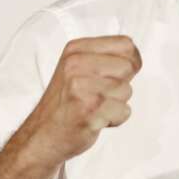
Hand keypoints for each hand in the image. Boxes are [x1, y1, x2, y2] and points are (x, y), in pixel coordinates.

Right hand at [22, 36, 141, 166]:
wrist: (42, 135)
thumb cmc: (66, 103)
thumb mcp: (76, 68)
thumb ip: (104, 58)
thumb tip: (135, 55)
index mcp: (75, 50)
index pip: (125, 44)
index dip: (131, 61)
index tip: (119, 74)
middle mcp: (76, 65)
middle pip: (129, 67)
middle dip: (122, 84)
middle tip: (101, 94)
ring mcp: (81, 87)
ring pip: (127, 90)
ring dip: (117, 104)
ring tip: (95, 107)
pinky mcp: (88, 109)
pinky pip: (124, 111)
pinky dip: (115, 119)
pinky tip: (95, 119)